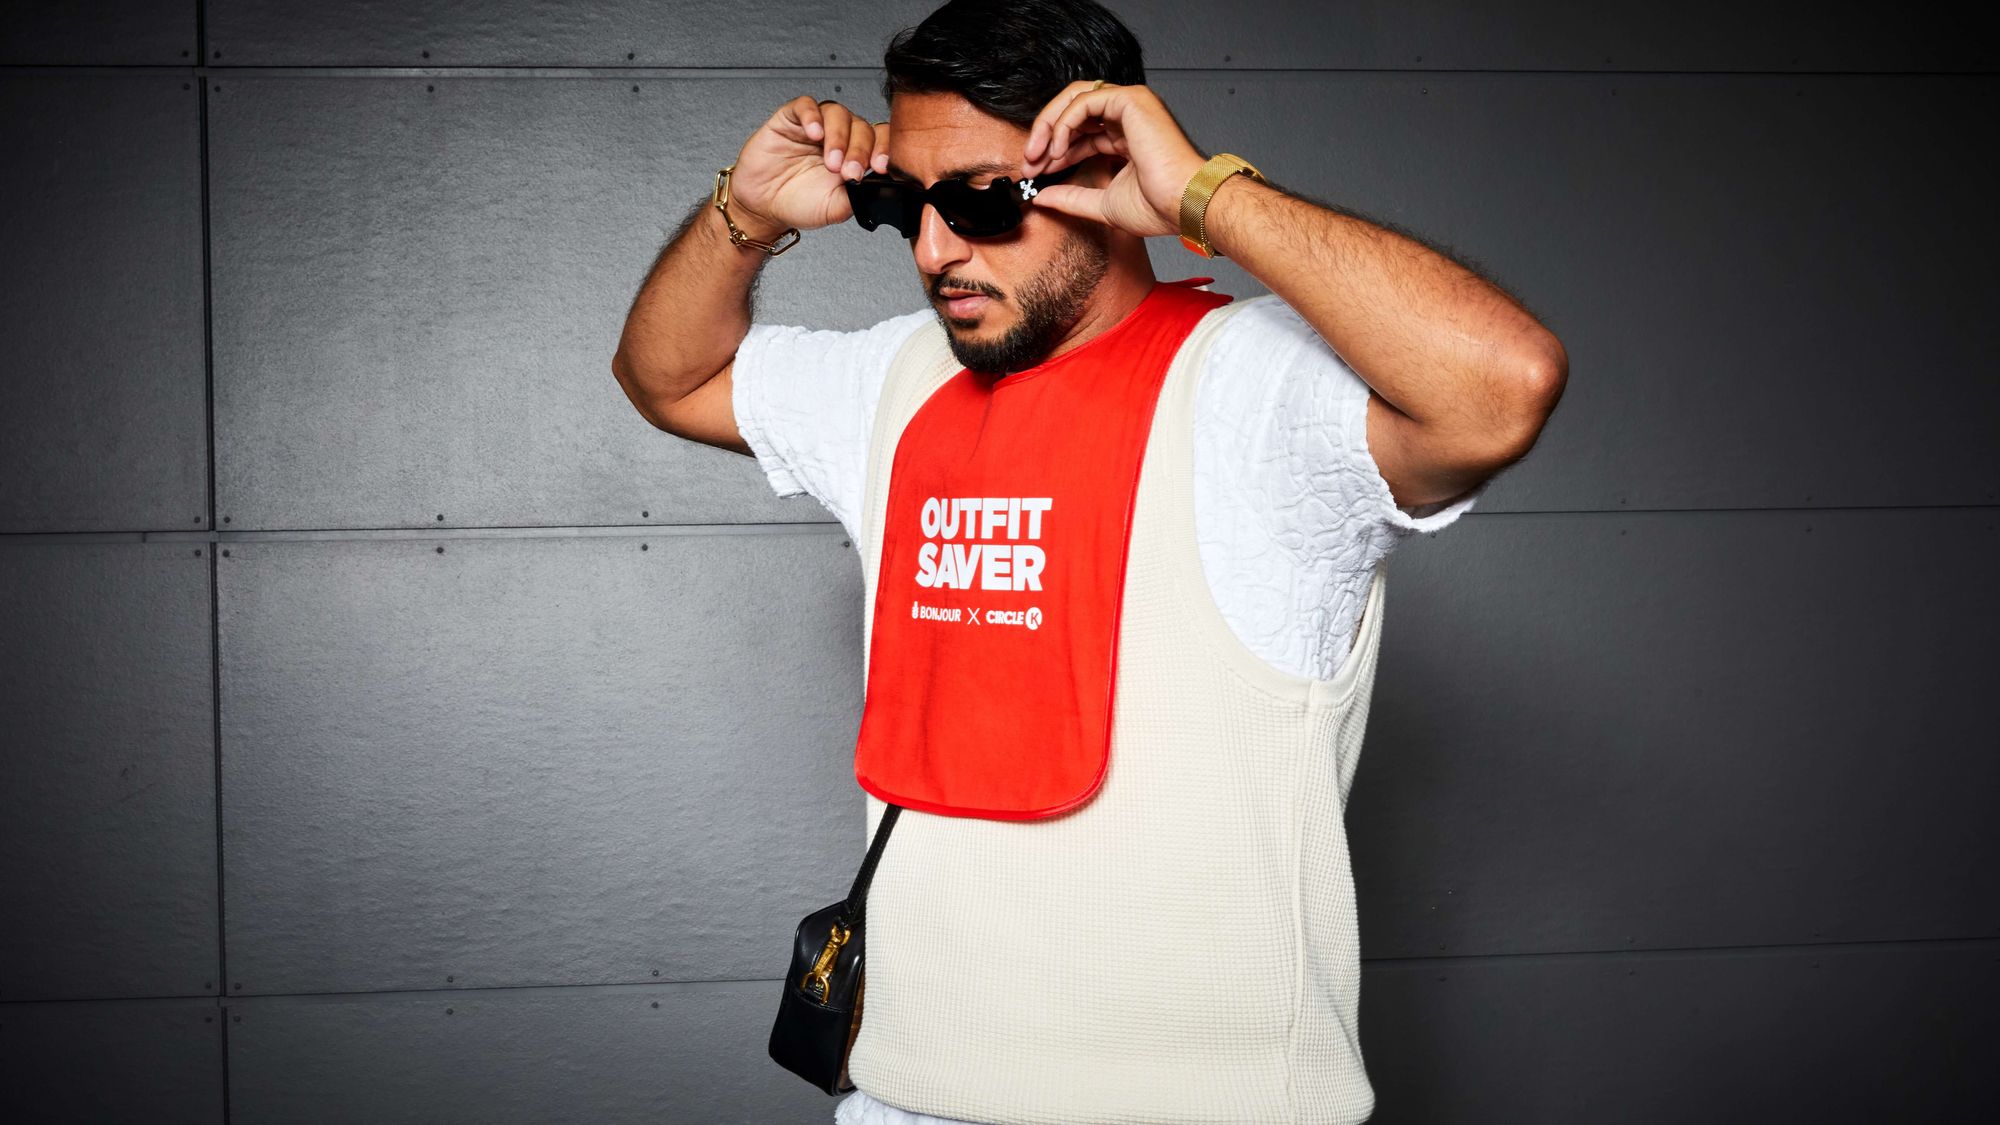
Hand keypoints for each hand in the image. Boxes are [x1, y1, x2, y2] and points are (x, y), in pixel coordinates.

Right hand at [725, 95, 892, 233]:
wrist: (762, 206)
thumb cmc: (798, 204)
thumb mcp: (836, 208)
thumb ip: (860, 196)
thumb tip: (882, 188)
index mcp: (855, 155)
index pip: (880, 139)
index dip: (884, 148)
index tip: (879, 167)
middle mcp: (839, 137)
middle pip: (861, 126)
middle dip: (859, 150)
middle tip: (848, 172)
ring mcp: (816, 126)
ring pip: (837, 113)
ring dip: (839, 136)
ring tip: (831, 161)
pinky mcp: (791, 118)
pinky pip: (805, 105)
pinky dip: (812, 116)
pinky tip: (814, 133)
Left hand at [1019, 82, 1208, 238]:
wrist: (1184, 204)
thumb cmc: (1160, 207)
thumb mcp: (1102, 204)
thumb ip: (1072, 198)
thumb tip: (1042, 197)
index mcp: (1126, 137)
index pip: (1081, 134)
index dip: (1054, 151)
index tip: (1036, 173)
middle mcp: (1128, 117)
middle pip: (1073, 110)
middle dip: (1045, 134)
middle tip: (1029, 162)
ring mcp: (1131, 105)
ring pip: (1075, 99)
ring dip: (1049, 125)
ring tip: (1037, 155)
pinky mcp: (1130, 100)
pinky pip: (1084, 102)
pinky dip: (1064, 123)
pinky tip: (1058, 150)